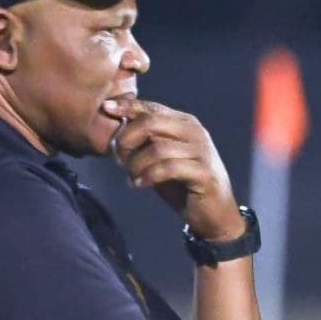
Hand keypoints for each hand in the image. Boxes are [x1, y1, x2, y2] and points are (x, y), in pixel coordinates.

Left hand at [102, 97, 245, 241]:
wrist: (214, 214)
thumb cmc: (183, 184)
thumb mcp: (161, 157)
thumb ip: (146, 139)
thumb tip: (118, 120)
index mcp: (185, 123)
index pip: (152, 108)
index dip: (127, 106)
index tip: (106, 108)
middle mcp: (196, 133)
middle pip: (151, 122)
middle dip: (127, 139)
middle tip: (118, 158)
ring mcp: (202, 152)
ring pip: (157, 148)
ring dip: (136, 164)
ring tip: (131, 176)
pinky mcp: (203, 173)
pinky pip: (168, 168)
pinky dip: (148, 177)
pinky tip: (139, 185)